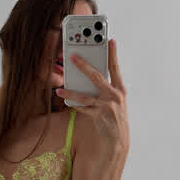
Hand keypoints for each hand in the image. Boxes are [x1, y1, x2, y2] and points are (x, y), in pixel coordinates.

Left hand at [55, 38, 129, 152]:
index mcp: (120, 89)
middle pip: (97, 77)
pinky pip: (82, 108)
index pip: (116, 68)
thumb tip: (90, 75)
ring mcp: (106, 106)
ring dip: (70, 92)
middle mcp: (114, 96)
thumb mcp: (116, 100)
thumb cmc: (115, 117)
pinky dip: (73, 104)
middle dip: (83, 66)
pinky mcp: (98, 116)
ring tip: (59, 89)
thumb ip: (106, 88)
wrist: (118, 139)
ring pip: (85, 96)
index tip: (110, 40)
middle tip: (73, 56)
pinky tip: (65, 100)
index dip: (113, 54)